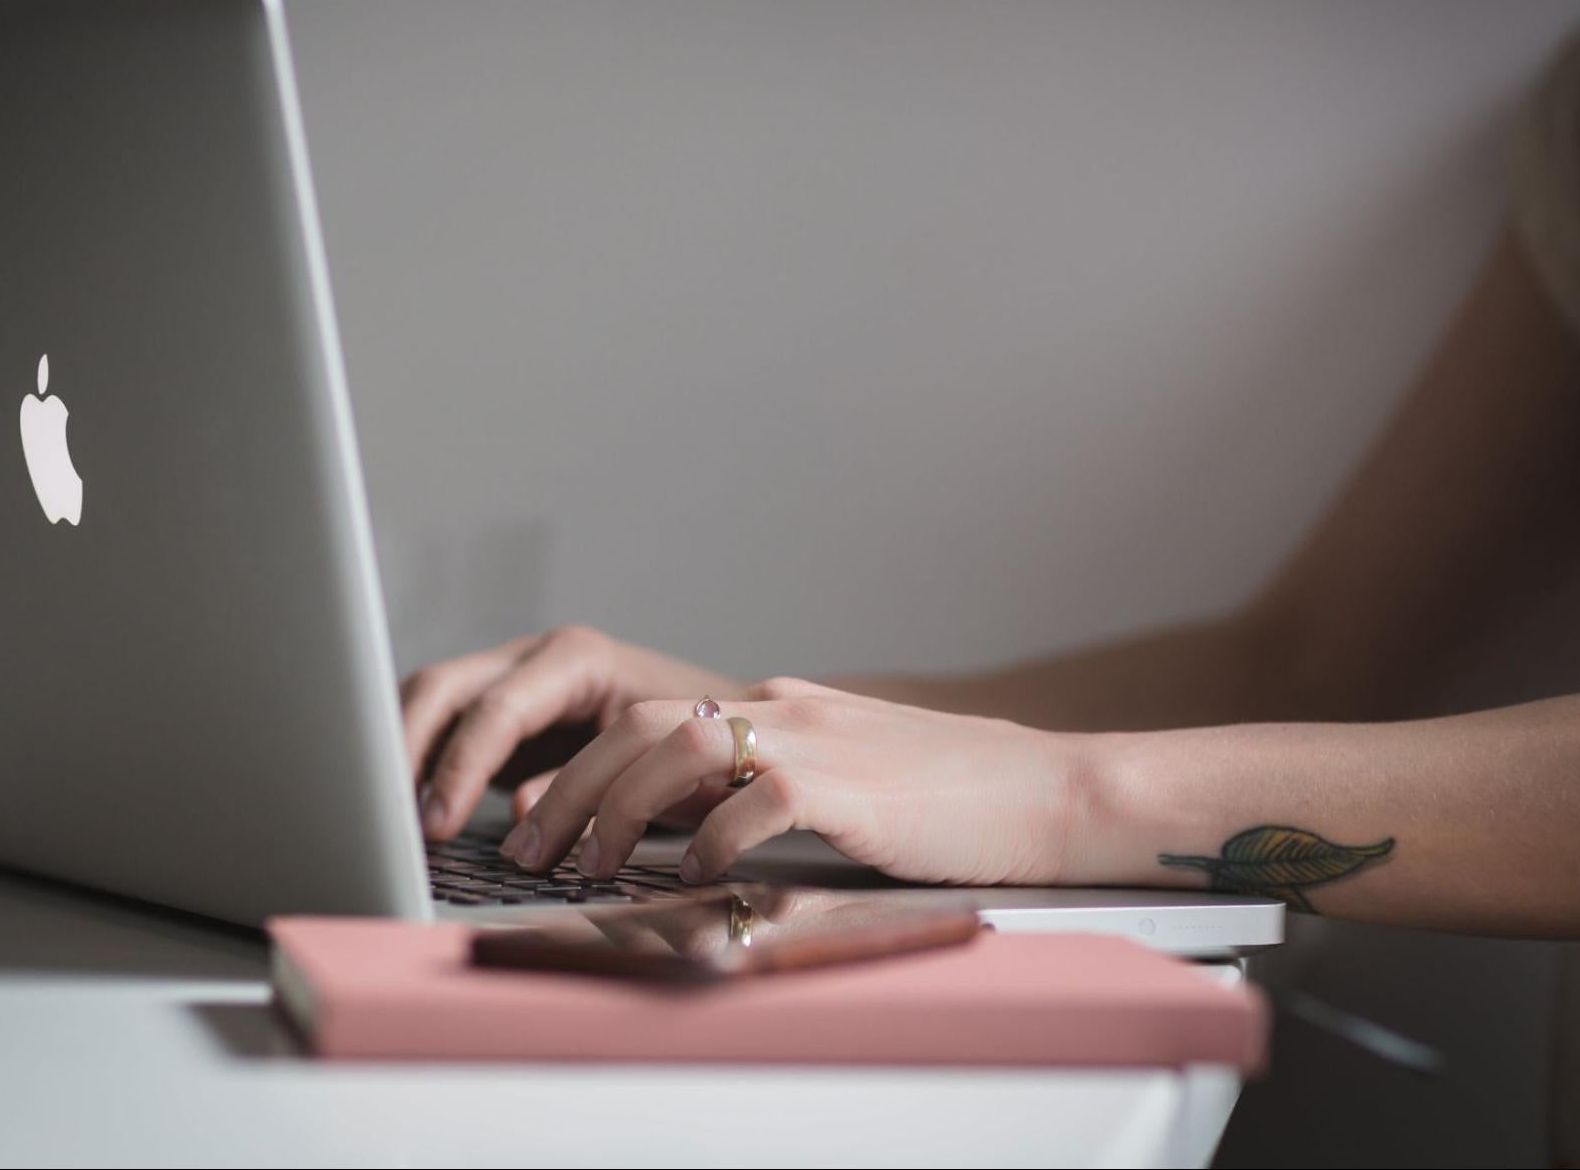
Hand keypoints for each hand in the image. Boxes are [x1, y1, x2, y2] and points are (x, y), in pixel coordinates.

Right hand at [400, 625, 746, 838]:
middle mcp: (538, 656)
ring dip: (400, 751)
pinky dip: (418, 757)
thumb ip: (582, 788)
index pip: (496, 708)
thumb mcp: (650, 770)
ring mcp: (516, 675)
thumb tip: (516, 815)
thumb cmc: (699, 747)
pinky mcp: (505, 707)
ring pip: (431, 698)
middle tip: (391, 816)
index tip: (436, 821)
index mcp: (577, 659)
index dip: (459, 766)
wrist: (727, 732)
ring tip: (381, 811)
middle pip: (443, 687)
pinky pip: (445, 721)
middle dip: (407, 749)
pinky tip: (403, 802)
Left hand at [499, 679, 1081, 886]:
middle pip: (638, 728)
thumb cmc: (949, 798)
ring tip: (590, 863)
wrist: (1048, 791)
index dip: (580, 769)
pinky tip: (692, 875)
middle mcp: (784, 708)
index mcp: (779, 704)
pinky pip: (751, 802)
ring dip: (616, 811)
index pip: (647, 720)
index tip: (540, 821)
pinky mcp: (847, 785)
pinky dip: (707, 840)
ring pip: (674, 752)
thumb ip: (759, 789)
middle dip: (571, 789)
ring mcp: (814, 739)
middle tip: (531, 848)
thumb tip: (678, 828)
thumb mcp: (839, 778)